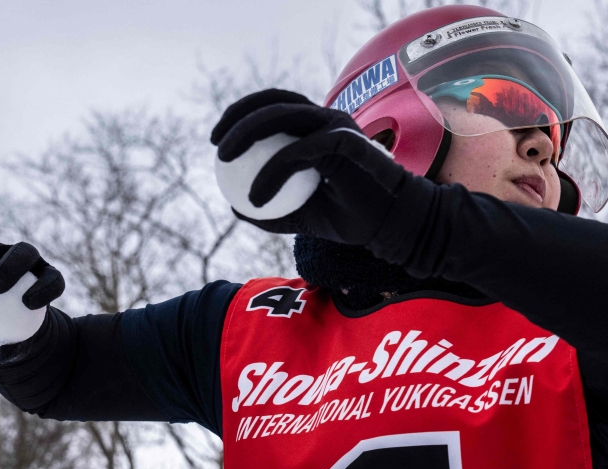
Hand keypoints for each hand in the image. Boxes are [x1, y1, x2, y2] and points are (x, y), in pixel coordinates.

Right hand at [0, 240, 64, 346]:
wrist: (6, 317)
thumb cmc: (20, 332)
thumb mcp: (24, 343)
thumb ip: (19, 348)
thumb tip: (6, 357)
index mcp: (48, 275)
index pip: (52, 277)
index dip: (44, 286)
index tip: (28, 304)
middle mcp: (26, 257)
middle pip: (22, 252)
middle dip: (8, 266)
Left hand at [211, 89, 411, 245]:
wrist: (391, 226)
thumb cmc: (351, 219)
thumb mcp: (301, 216)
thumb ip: (271, 209)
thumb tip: (234, 205)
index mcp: (319, 130)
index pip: (275, 107)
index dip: (242, 114)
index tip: (218, 141)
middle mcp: (328, 120)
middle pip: (274, 102)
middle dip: (238, 116)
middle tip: (216, 145)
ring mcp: (339, 126)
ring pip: (283, 116)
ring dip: (247, 132)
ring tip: (224, 159)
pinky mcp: (347, 142)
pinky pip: (297, 153)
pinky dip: (272, 173)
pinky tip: (255, 198)